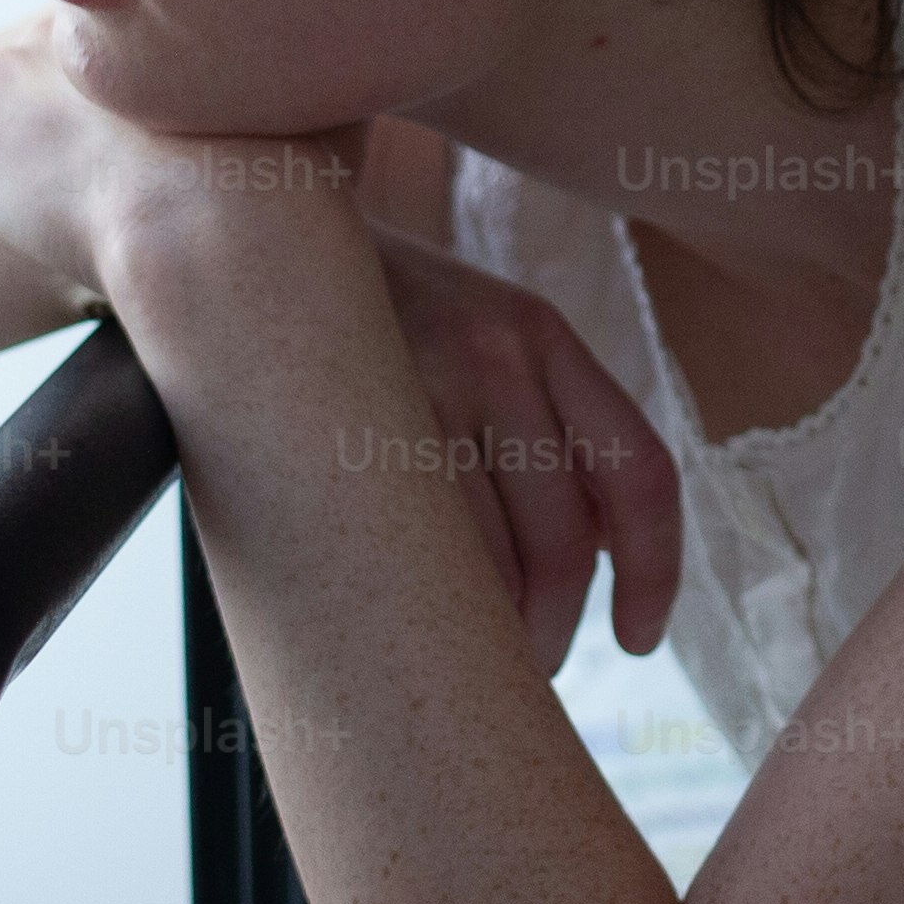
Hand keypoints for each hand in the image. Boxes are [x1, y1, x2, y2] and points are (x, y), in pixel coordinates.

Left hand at [0, 12, 322, 317]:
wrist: (218, 230)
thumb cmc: (286, 175)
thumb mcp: (324, 95)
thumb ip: (312, 67)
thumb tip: (343, 57)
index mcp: (150, 6)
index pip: (115, 27)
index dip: (126, 84)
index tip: (140, 131)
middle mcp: (65, 22)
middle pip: (48, 59)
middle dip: (65, 104)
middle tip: (98, 163)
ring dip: (12, 140)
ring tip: (44, 193)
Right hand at [371, 230, 683, 667]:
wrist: (248, 237)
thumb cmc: (369, 317)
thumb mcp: (469, 332)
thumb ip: (533, 418)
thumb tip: (594, 554)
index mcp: (541, 334)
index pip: (638, 469)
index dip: (654, 571)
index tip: (639, 639)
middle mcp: (494, 354)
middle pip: (563, 541)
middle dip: (555, 627)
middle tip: (532, 665)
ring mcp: (415, 389)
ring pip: (490, 562)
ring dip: (492, 636)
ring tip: (468, 660)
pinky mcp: (344, 426)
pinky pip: (414, 552)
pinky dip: (428, 610)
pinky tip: (414, 627)